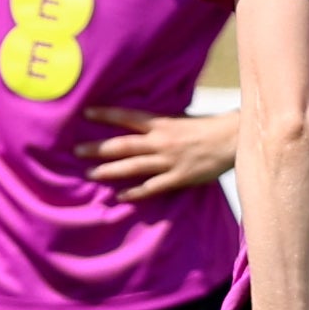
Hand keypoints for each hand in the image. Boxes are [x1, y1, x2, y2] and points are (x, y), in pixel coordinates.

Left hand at [85, 108, 240, 198]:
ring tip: (89, 174)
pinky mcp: (178, 178)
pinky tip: (120, 196)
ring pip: (133, 167)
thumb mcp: (179, 119)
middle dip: (98, 148)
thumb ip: (157, 123)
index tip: (86, 113)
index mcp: (161, 123)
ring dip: (109, 171)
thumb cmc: (205, 128)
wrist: (232, 141)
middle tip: (76, 151)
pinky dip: (135, 192)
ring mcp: (168, 161)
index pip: (127, 117)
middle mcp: (161, 142)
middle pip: (123, 145)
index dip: (106, 114)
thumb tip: (135, 122)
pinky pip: (152, 187)